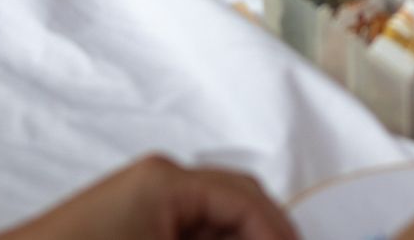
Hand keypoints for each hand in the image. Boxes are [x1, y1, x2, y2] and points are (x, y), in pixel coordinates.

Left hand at [0, 155, 295, 239]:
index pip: (249, 199)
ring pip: (215, 216)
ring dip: (238, 237)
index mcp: (168, 180)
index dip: (281, 233)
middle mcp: (160, 180)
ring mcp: (144, 199)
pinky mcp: (133, 221)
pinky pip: (189, 227)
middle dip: (264, 232)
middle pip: (238, 199)